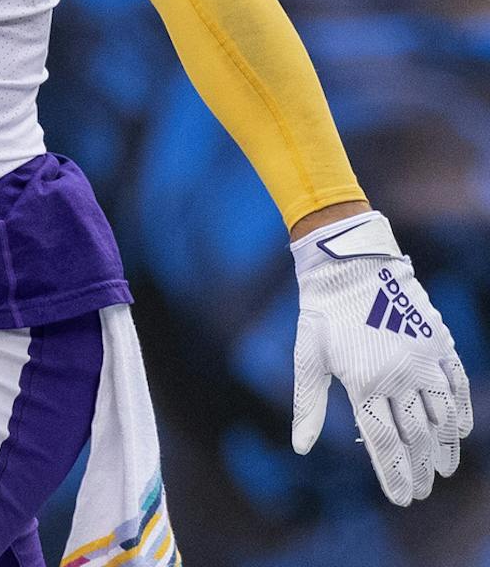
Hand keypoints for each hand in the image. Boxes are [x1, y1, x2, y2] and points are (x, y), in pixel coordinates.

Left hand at [292, 210, 472, 503]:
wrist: (349, 264)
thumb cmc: (322, 312)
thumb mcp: (307, 358)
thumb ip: (309, 405)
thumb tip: (301, 448)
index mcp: (363, 384)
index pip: (384, 444)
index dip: (394, 474)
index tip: (402, 499)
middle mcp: (398, 377)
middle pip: (415, 437)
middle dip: (419, 470)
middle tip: (421, 493)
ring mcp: (423, 360)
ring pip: (441, 417)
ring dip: (443, 448)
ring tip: (442, 471)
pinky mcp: (438, 343)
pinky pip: (458, 385)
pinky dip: (462, 411)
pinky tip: (459, 432)